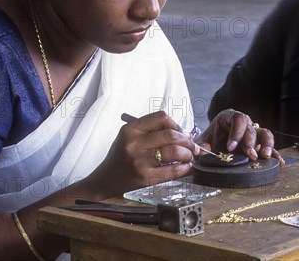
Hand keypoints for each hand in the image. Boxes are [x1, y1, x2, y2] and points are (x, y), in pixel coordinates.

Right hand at [84, 111, 198, 197]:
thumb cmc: (121, 156)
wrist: (106, 180)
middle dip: (187, 140)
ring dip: (188, 154)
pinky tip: (186, 167)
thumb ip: (154, 132)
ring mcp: (140, 161)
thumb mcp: (131, 137)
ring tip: (189, 156)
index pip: (161, 117)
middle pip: (171, 135)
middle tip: (192, 146)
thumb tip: (186, 134)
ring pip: (174, 152)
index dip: (176, 124)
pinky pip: (173, 170)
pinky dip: (184, 168)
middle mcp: (135, 143)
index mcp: (131, 129)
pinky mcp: (145, 178)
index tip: (181, 132)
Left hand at [199, 109, 283, 163]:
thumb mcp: (203, 140)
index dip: (236, 132)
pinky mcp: (259, 145)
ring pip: (265, 134)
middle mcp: (245, 124)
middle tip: (250, 155)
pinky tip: (278, 162)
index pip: (238, 119)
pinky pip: (270, 148)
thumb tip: (203, 150)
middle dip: (251, 142)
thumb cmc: (210, 139)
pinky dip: (275, 155)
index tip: (231, 147)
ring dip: (266, 145)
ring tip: (265, 156)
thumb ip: (200, 145)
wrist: (213, 145)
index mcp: (230, 118)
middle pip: (252, 129)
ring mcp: (254, 134)